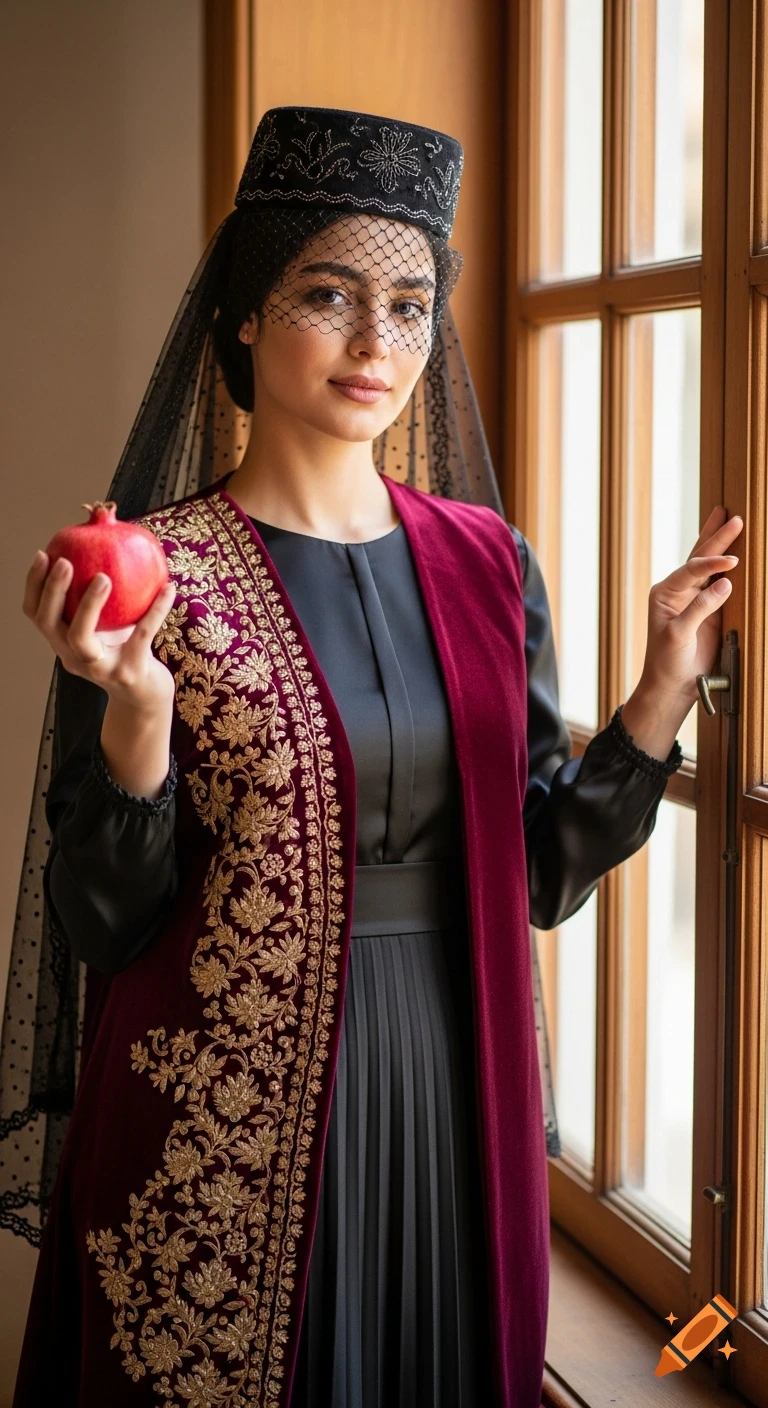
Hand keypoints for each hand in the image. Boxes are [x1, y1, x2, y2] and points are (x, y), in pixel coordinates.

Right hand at [23, 551, 176, 714]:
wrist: (146, 696)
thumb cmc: (126, 650)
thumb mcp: (109, 623)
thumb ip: (102, 592)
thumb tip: (109, 537)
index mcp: (63, 642)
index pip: (36, 614)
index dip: (34, 585)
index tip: (43, 553)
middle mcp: (73, 657)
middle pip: (50, 624)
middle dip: (54, 591)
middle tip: (66, 561)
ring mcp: (99, 669)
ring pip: (81, 638)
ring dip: (89, 605)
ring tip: (104, 577)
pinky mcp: (128, 674)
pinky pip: (141, 637)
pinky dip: (155, 611)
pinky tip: (169, 588)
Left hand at [637, 505, 741, 707]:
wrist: (672, 685)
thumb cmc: (667, 662)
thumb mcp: (680, 635)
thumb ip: (701, 608)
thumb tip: (726, 583)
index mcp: (665, 593)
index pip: (691, 569)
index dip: (712, 563)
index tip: (733, 561)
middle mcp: (678, 591)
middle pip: (699, 558)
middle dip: (716, 537)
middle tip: (734, 517)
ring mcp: (693, 598)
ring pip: (708, 564)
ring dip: (720, 543)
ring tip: (730, 519)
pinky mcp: (708, 609)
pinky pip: (719, 582)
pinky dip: (728, 566)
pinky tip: (736, 551)